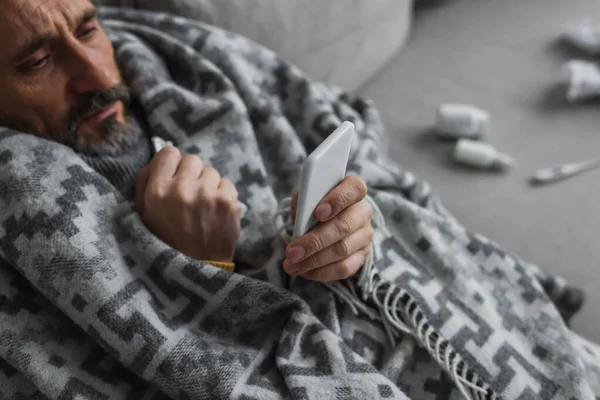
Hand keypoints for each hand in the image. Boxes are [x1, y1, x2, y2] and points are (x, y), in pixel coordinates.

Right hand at [135, 147, 240, 262]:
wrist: (197, 267)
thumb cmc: (167, 239)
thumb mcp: (144, 213)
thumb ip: (146, 181)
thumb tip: (160, 156)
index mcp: (157, 191)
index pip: (169, 153)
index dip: (172, 165)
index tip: (175, 177)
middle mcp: (182, 189)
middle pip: (192, 160)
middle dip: (191, 175)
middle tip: (190, 196)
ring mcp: (208, 194)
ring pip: (210, 172)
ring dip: (207, 186)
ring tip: (203, 208)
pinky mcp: (229, 201)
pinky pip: (226, 183)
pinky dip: (222, 195)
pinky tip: (215, 212)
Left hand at [284, 176, 372, 281]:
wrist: (326, 224)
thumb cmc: (315, 207)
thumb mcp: (308, 198)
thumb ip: (304, 200)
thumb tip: (300, 213)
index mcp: (353, 190)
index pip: (354, 189)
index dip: (337, 200)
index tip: (317, 213)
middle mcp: (363, 212)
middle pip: (343, 226)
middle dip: (315, 241)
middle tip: (292, 252)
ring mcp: (365, 235)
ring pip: (342, 250)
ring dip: (313, 261)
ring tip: (291, 265)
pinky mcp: (362, 256)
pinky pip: (345, 268)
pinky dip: (322, 272)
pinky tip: (305, 272)